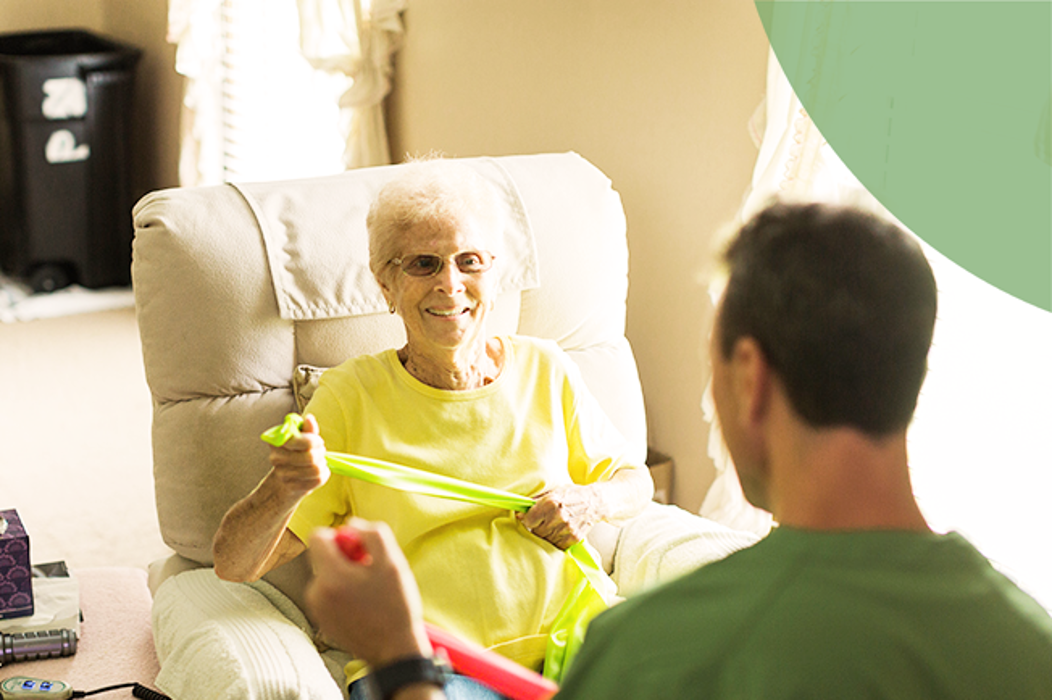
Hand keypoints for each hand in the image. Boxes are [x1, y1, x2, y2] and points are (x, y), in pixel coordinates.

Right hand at [268, 414, 328, 499]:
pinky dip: (323, 474)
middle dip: (320, 452)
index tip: (317, 440)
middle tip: (319, 451)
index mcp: (277, 442)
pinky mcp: (292, 488)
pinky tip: (316, 473)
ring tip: (317, 462)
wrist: (286, 478)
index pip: (299, 441)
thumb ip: (307, 428)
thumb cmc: (296, 452)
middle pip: (310, 457)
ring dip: (322, 464)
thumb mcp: (301, 437)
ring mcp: (283, 475)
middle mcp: (276, 458)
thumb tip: (309, 418)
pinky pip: (318, 480)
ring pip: (316, 469)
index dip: (314, 440)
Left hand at [305, 520, 431, 666]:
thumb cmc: (396, 606)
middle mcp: (316, 592)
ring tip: (369, 592)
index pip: (317, 536)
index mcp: (330, 576)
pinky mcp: (321, 620)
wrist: (393, 650)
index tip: (360, 549)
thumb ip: (373, 534)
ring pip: (326, 574)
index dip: (340, 536)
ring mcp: (317, 608)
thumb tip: (352, 525)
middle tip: (370, 572)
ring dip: (344, 575)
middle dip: (345, 557)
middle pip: (322, 555)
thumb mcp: (393, 563)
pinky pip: (327, 593)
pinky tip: (363, 605)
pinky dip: (342, 592)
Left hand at [518, 484, 601, 549]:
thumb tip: (521, 510)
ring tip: (550, 526)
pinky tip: (557, 532)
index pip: (528, 520)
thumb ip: (536, 500)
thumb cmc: (573, 495)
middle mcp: (559, 516)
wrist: (595, 502)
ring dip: (544, 535)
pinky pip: (556, 545)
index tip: (526, 519)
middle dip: (535, 527)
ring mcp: (567, 528)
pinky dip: (554, 540)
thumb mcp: (554, 491)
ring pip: (545, 539)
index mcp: (551, 502)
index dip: (525, 520)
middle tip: (539, 522)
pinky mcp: (574, 538)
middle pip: (535, 531)